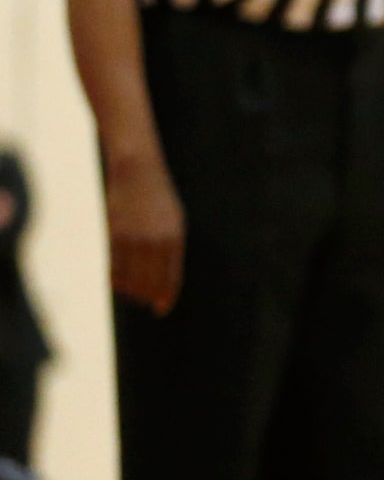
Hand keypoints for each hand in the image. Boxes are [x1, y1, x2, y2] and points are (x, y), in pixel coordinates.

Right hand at [104, 160, 184, 314]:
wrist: (138, 170)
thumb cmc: (157, 199)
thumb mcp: (174, 221)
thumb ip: (170, 247)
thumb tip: (163, 278)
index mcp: (175, 238)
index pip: (170, 278)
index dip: (165, 296)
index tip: (160, 309)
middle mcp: (155, 241)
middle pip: (150, 282)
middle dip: (147, 295)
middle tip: (144, 301)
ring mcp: (133, 237)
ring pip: (129, 277)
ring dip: (129, 289)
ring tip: (130, 291)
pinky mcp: (113, 233)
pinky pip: (112, 265)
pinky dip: (114, 278)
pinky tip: (116, 281)